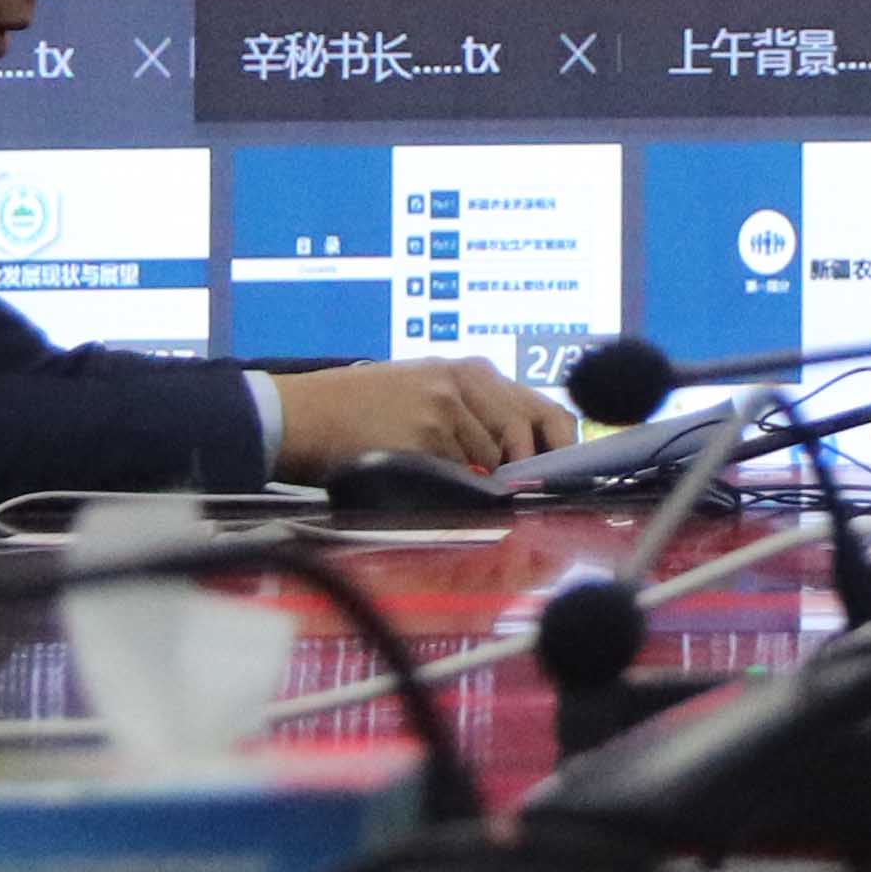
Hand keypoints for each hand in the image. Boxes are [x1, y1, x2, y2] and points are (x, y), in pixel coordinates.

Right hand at [272, 356, 575, 476]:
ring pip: (493, 462)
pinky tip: (426, 488)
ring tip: (454, 490)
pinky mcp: (424, 435)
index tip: (565, 477)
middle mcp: (465, 382)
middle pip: (527, 436)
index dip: (562, 448)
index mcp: (473, 372)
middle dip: (527, 475)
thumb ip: (476, 417)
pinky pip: (458, 478)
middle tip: (520, 500)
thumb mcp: (427, 394)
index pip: (546, 411)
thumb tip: (525, 464)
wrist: (304, 414)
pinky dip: (452, 493)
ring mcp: (445, 407)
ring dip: (483, 486)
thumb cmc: (364, 410)